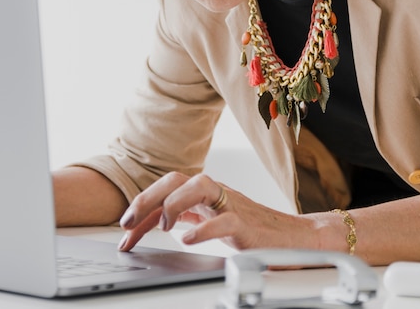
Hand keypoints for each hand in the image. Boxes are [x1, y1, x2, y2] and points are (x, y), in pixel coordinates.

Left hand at [118, 171, 317, 251]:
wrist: (296, 237)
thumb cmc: (254, 229)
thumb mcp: (212, 219)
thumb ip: (188, 215)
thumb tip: (157, 219)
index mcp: (205, 193)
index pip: (166, 191)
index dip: (142, 207)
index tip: (124, 230)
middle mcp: (215, 193)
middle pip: (177, 179)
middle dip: (148, 197)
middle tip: (127, 222)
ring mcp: (232, 204)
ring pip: (200, 186)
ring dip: (175, 203)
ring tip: (162, 226)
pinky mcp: (248, 224)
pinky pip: (225, 219)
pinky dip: (204, 228)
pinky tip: (187, 240)